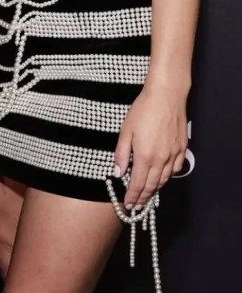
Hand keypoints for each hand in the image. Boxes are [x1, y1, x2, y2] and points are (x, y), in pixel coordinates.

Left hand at [114, 86, 186, 208]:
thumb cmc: (143, 109)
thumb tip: (119, 172)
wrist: (166, 96)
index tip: (128, 204)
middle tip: (137, 205)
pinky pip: (175, 169)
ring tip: (147, 195)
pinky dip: (168, 177)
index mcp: (145, 156)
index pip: (138, 184)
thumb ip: (122, 154)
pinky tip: (162, 177)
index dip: (133, 196)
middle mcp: (161, 159)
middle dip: (143, 197)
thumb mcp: (126, 130)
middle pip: (152, 185)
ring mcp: (173, 155)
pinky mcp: (182, 149)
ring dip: (155, 189)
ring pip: (164, 179)